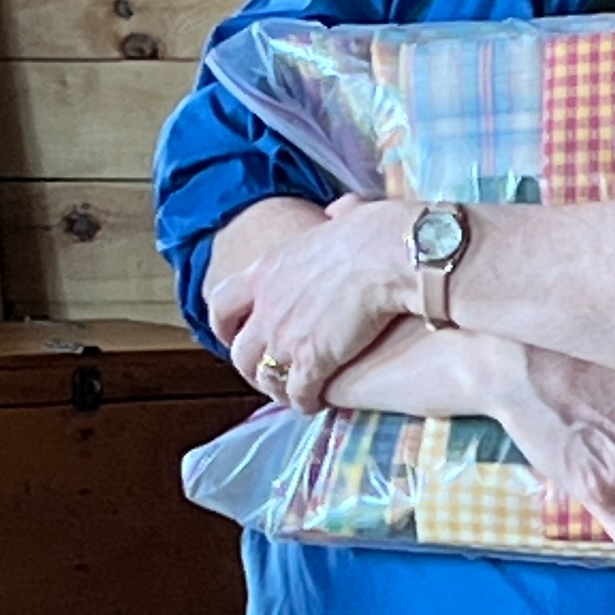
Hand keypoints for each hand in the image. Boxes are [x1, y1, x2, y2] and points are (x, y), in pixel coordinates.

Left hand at [217, 193, 412, 410]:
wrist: (391, 254)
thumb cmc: (377, 232)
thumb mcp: (342, 216)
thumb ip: (334, 218)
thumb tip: (342, 211)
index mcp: (267, 269)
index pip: (223, 302)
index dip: (223, 325)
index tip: (230, 336)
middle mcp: (266, 306)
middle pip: (239, 350)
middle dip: (250, 367)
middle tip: (266, 375)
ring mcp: (284, 336)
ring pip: (264, 377)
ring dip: (276, 388)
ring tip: (293, 394)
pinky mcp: (311, 361)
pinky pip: (297, 393)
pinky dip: (303, 402)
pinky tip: (316, 403)